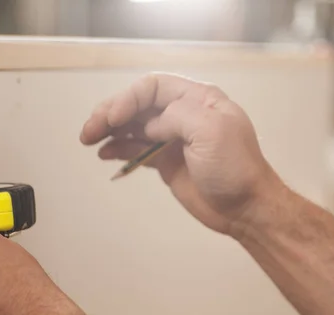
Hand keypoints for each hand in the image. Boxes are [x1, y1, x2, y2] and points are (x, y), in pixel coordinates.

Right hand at [81, 73, 284, 236]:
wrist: (245, 208)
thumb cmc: (234, 167)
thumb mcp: (210, 131)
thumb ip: (176, 117)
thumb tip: (150, 127)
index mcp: (197, 99)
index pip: (153, 87)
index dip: (128, 99)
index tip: (112, 119)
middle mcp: (183, 114)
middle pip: (138, 105)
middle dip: (111, 114)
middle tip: (88, 131)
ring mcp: (173, 138)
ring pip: (134, 127)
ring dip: (109, 130)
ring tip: (88, 140)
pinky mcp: (166, 161)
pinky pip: (137, 149)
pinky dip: (119, 149)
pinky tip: (104, 154)